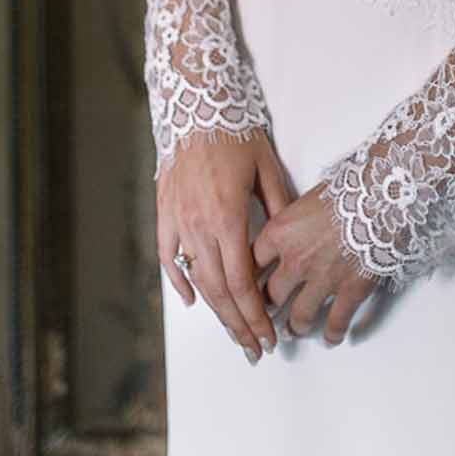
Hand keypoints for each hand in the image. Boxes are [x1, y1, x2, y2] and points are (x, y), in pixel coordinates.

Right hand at [157, 129, 293, 359]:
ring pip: (196, 280)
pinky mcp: (164, 214)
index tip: (269, 336)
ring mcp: (178, 223)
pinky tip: (193, 301)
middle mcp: (200, 227)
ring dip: (215, 312)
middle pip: (220, 292)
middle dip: (239, 324)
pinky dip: (180, 283)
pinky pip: (169, 258)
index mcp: (228, 218)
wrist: (194, 106)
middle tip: (255, 348)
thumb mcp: (266, 166)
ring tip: (232, 333)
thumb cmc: (234, 133)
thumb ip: (278, 206)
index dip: (256, 315)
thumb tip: (290, 240)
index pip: (243, 283)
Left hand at [252, 182, 384, 346]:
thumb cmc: (351, 185)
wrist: (383, 192)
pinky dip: (333, 333)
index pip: (251, 262)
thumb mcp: (309, 197)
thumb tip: (296, 228)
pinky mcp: (350, 290)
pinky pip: (337, 321)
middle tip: (268, 312)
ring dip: (296, 326)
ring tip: (294, 330)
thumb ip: (295, 219)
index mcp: (281, 232)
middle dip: (269, 307)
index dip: (246, 276)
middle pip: (270, 295)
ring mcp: (323, 278)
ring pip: (299, 316)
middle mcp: (296, 260)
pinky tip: (331, 337)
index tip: (245, 284)